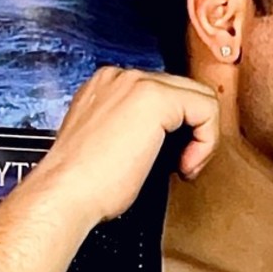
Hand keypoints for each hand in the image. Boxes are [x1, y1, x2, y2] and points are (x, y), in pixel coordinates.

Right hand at [36, 65, 220, 226]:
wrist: (65, 194)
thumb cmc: (82, 184)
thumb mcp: (111, 147)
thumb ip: (135, 132)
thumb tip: (166, 139)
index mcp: (106, 87)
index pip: (164, 94)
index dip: (177, 129)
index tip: (169, 161)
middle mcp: (120, 77)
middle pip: (184, 91)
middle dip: (193, 131)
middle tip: (181, 166)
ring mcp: (136, 83)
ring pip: (199, 97)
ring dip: (201, 137)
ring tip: (182, 167)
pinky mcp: (154, 97)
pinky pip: (206, 109)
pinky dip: (206, 142)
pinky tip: (184, 165)